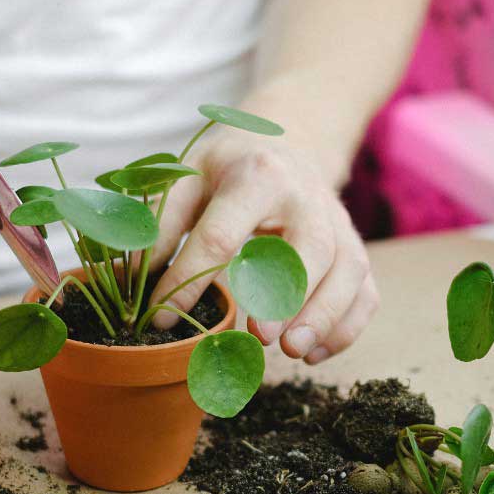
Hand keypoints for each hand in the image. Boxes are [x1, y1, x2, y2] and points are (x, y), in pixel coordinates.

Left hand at [147, 130, 378, 364]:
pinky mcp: (356, 250)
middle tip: (260, 337)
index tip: (162, 318)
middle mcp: (308, 197)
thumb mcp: (187, 176)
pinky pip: (365, 293)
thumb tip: (128, 277)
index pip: (223, 233)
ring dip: (324, 315)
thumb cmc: (228, 169)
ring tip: (292, 353)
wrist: (288, 139)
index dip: (189, 278)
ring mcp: (339, 224)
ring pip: (348, 271)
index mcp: (257, 175)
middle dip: (287, 295)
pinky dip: (346, 327)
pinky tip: (314, 354)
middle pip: (309, 248)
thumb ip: (160, 223)